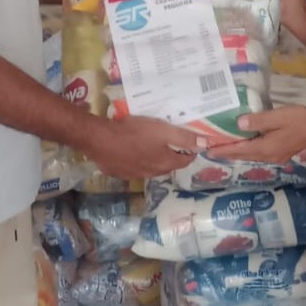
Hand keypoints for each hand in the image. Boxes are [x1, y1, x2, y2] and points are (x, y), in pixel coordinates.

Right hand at [85, 115, 201, 178]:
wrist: (100, 139)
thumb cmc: (134, 132)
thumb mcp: (163, 130)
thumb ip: (184, 138)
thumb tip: (206, 145)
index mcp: (165, 163)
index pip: (185, 160)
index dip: (190, 150)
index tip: (190, 141)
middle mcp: (152, 173)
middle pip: (168, 163)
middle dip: (172, 153)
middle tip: (170, 138)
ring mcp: (135, 174)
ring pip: (151, 165)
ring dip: (154, 156)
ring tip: (150, 141)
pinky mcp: (119, 172)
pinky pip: (134, 166)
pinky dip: (137, 158)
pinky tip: (131, 148)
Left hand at [212, 106, 305, 162]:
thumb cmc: (299, 120)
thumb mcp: (277, 116)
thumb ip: (257, 121)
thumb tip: (239, 124)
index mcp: (264, 147)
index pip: (238, 150)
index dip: (222, 150)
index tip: (207, 150)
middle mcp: (267, 155)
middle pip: (242, 155)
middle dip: (226, 152)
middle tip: (210, 149)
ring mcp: (274, 156)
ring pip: (249, 155)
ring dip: (236, 151)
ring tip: (223, 146)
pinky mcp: (279, 152)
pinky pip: (257, 153)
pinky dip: (246, 150)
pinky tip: (244, 144)